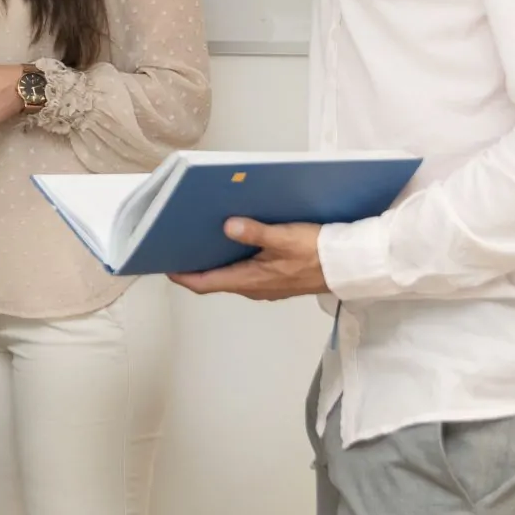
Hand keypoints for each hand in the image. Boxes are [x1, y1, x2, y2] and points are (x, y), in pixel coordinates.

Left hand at [171, 219, 327, 300]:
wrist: (350, 266)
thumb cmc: (318, 253)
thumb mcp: (285, 238)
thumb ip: (255, 233)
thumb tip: (227, 227)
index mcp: (250, 280)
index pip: (205, 284)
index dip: (183, 276)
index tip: (164, 265)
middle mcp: (254, 287)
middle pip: (215, 280)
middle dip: (196, 266)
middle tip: (180, 246)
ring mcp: (266, 285)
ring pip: (231, 276)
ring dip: (216, 262)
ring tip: (202, 240)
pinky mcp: (278, 279)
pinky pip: (247, 272)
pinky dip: (235, 260)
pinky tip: (235, 242)